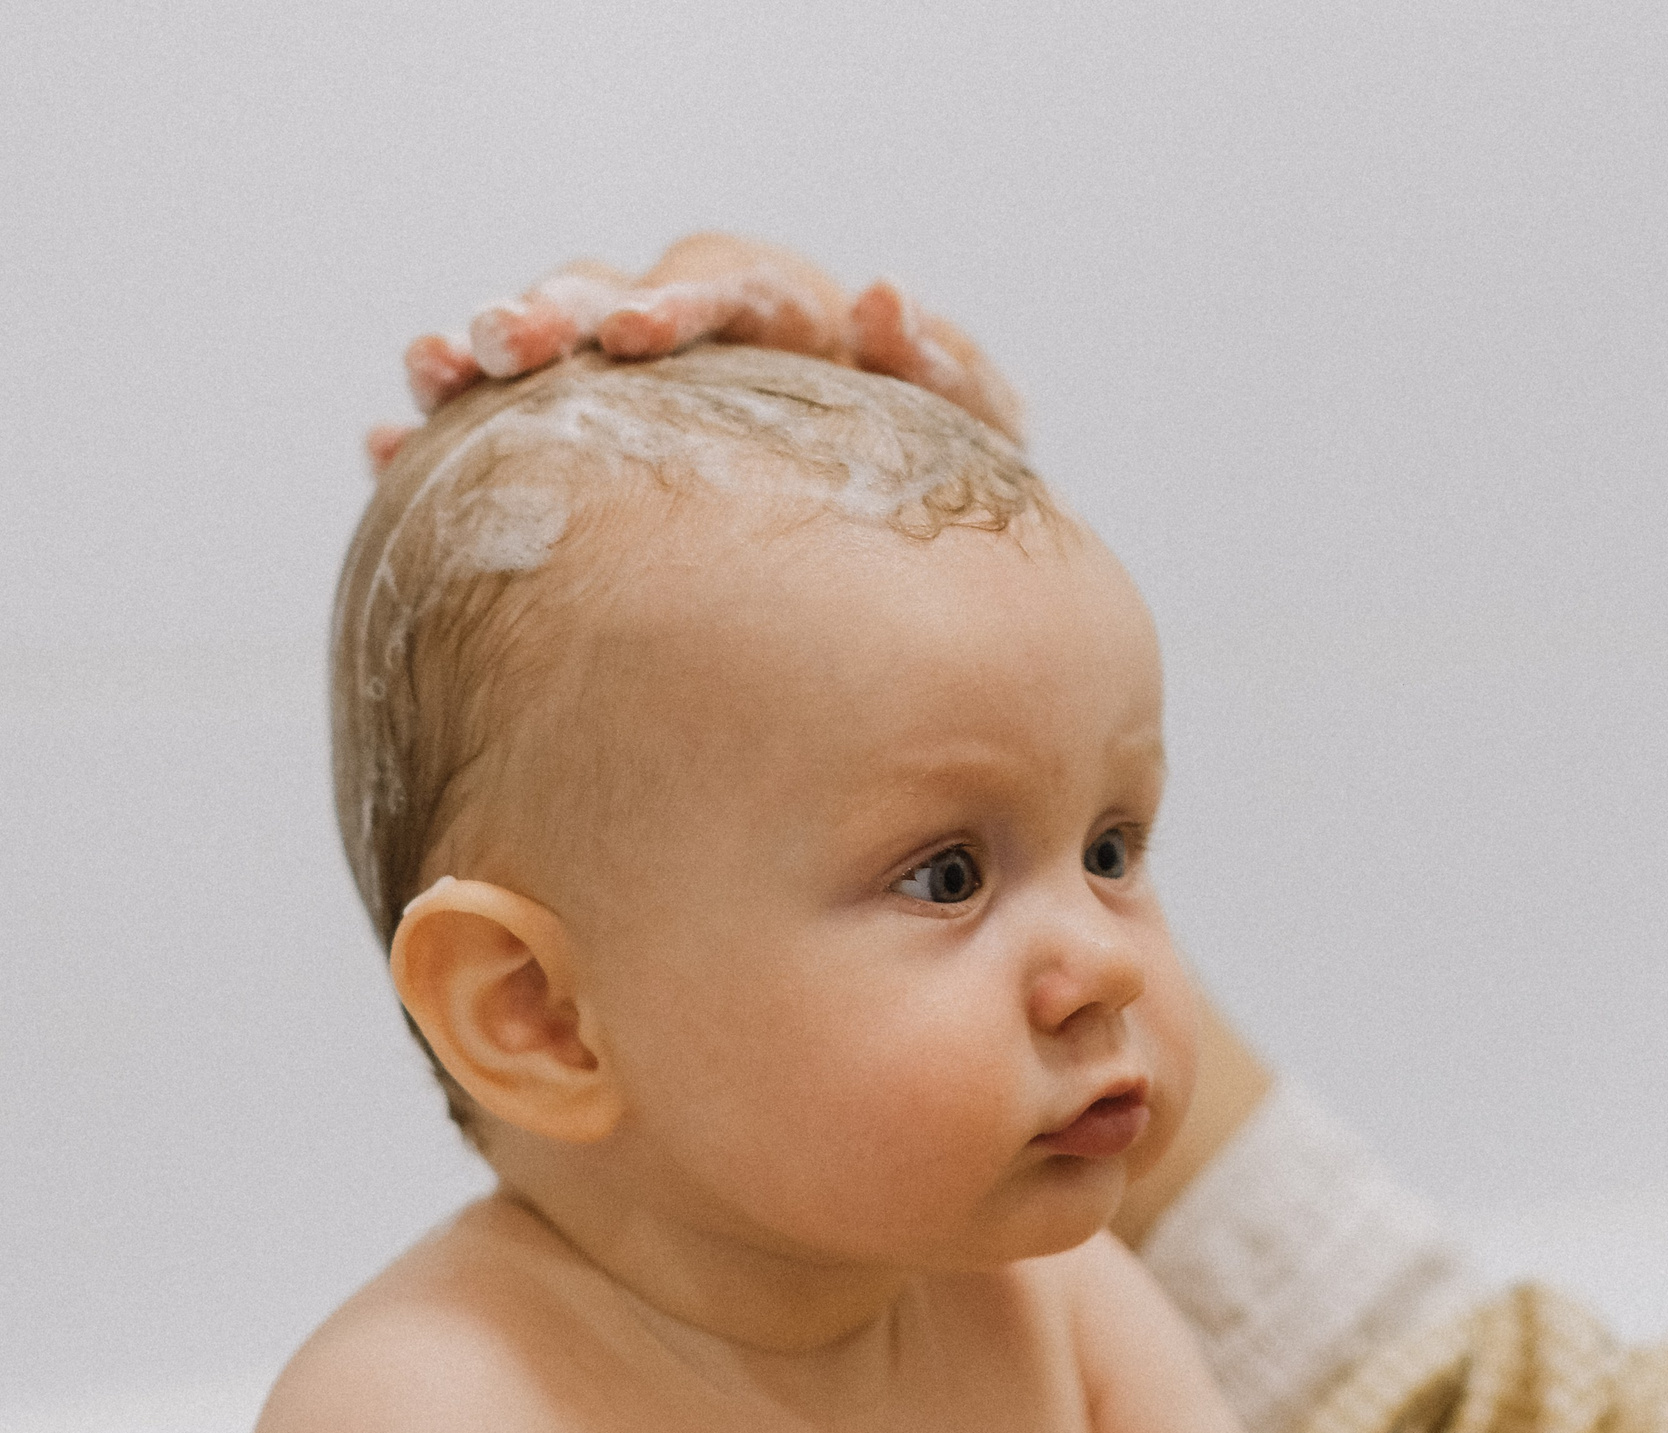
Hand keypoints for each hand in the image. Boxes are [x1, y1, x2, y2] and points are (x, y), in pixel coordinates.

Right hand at [369, 233, 1025, 470]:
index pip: (729, 289)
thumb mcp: (973, 446)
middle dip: (557, 311)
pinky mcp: (590, 460)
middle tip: (502, 344)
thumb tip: (881, 295)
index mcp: (795, 326)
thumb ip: (947, 373)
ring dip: (486, 352)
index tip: (630, 339)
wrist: (924, 603)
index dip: (677, 307)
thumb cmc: (952, 509)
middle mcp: (707, 346)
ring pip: (551, 350)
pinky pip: (505, 436)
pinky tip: (390, 446)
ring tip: (434, 371)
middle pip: (615, 297)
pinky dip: (449, 437)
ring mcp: (643, 399)